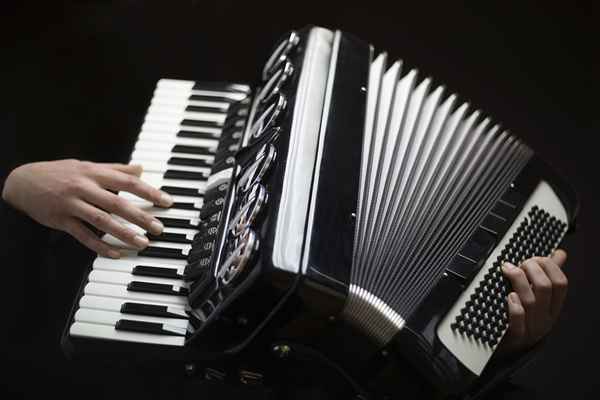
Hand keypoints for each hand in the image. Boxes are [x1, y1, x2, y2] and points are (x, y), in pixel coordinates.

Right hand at [2, 159, 172, 257]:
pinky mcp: (61, 220)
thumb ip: (115, 169)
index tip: (167, 202)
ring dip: (124, 233)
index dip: (149, 192)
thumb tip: (140, 168)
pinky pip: (83, 236)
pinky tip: (115, 253)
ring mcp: (72, 205)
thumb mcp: (88, 166)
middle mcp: (84, 187)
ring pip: (102, 221)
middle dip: (141, 216)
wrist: (23, 181)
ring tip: (142, 243)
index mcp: (94, 173)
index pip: (128, 182)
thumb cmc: (60, 173)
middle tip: (158, 228)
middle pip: (117, 203)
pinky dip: (100, 246)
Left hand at [497, 249, 567, 355]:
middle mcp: (545, 318)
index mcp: (553, 307)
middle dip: (532, 269)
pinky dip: (514, 307)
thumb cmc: (522, 320)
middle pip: (546, 288)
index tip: (534, 258)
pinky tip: (509, 296)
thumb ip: (547, 275)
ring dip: (519, 281)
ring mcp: (531, 328)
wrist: (506, 350)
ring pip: (531, 301)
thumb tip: (560, 254)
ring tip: (508, 270)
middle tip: (519, 263)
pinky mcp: (514, 337)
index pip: (561, 283)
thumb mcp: (539, 299)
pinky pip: (518, 321)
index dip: (549, 265)